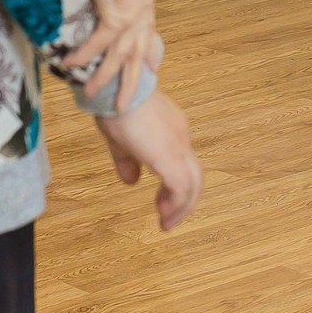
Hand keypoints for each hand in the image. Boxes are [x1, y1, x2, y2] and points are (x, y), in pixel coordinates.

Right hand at [56, 0, 156, 105]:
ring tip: (89, 93)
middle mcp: (141, 9)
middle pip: (137, 53)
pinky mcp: (117, 18)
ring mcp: (132, 16)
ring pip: (119, 56)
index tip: (153, 67)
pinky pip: (99, 44)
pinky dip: (85, 56)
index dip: (150, 49)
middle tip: (123, 102)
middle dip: (131, 80)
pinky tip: (70, 65)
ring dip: (104, 77)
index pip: (147, 28)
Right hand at [94, 90, 201, 230]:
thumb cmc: (115, 106)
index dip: (174, 184)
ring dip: (181, 207)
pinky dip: (176, 204)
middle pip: (195, 175)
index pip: (183, 162)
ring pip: (193, 184)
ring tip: (166, 223)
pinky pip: (180, 187)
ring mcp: (178, 146)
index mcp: (173, 130)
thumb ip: (128, 161)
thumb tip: (131, 181)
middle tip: (167, 218)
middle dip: (184, 200)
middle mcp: (181, 138)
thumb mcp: (121, 139)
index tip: (161, 201)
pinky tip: (163, 214)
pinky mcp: (169, 157)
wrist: (116, 90)